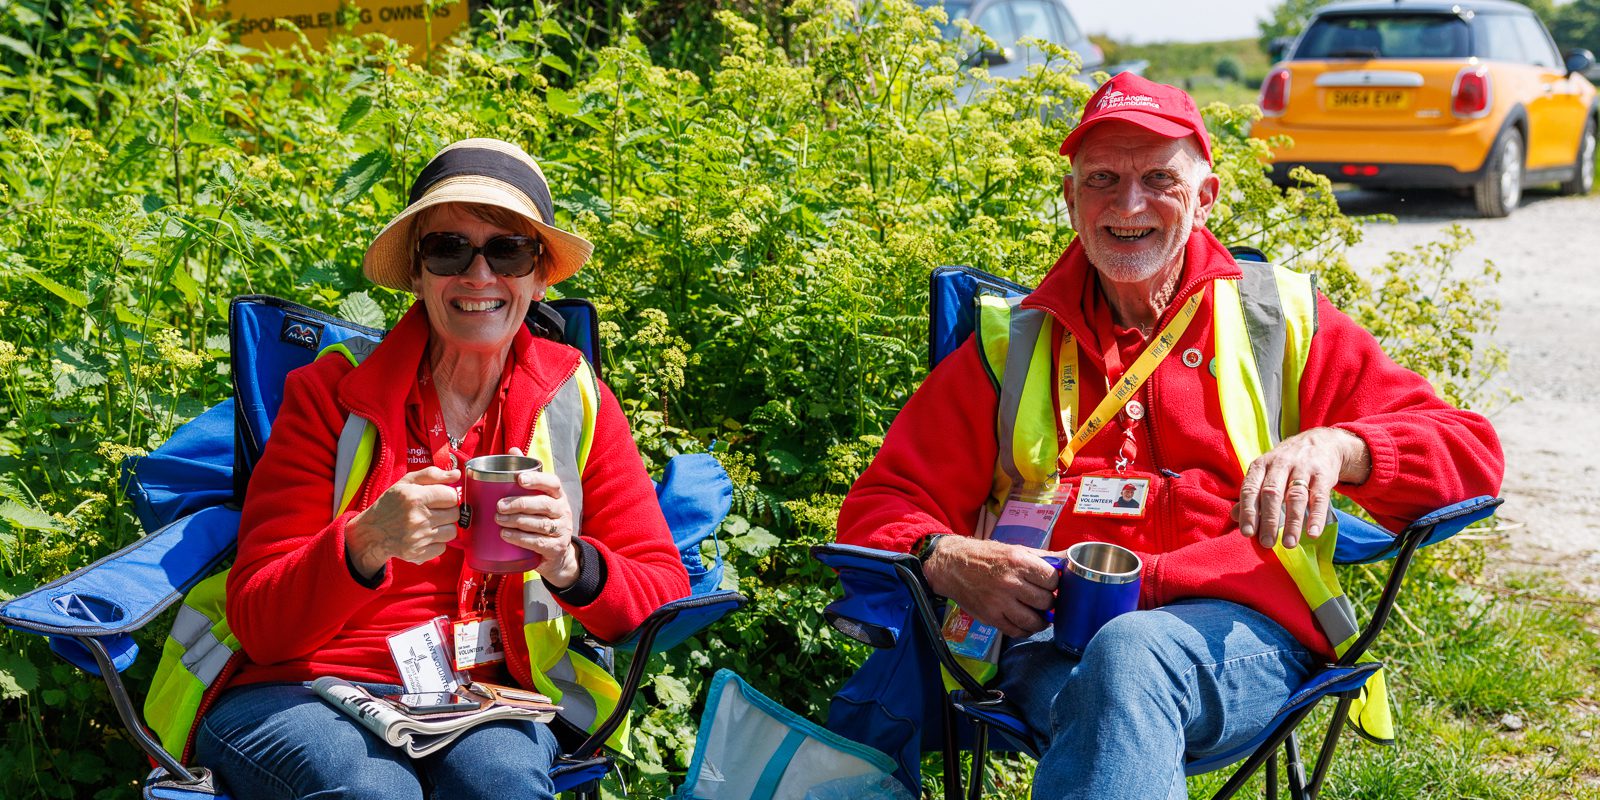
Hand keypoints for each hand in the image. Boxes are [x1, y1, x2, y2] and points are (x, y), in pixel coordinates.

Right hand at [345, 466, 461, 578]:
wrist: (371, 532)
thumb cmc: (390, 504)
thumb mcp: (405, 483)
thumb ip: (432, 474)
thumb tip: (456, 475)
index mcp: (415, 497)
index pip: (451, 496)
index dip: (448, 496)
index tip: (440, 498)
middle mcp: (417, 518)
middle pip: (455, 514)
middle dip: (448, 511)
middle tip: (435, 511)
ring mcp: (418, 538)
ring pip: (452, 532)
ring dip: (444, 527)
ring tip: (430, 524)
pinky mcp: (417, 553)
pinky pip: (442, 548)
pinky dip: (436, 543)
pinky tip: (425, 536)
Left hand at [496, 447, 579, 588]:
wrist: (558, 553)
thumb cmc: (542, 519)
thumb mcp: (538, 498)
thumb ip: (526, 474)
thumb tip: (512, 450)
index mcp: (558, 495)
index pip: (552, 483)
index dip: (537, 479)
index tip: (519, 479)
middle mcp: (563, 511)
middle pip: (544, 504)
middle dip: (520, 503)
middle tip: (499, 506)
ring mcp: (561, 530)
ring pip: (540, 524)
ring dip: (517, 521)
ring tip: (498, 520)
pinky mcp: (556, 548)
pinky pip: (538, 542)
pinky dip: (520, 538)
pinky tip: (505, 535)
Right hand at [922, 536, 1058, 637]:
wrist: (952, 566)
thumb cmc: (986, 556)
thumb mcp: (1016, 550)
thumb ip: (1044, 557)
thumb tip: (1069, 559)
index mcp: (1018, 562)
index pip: (1052, 580)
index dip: (1054, 584)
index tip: (1050, 585)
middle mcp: (1009, 582)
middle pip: (1046, 601)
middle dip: (1049, 602)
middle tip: (1044, 599)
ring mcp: (999, 602)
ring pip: (1034, 621)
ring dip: (1041, 620)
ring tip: (1040, 615)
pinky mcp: (991, 617)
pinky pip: (1017, 631)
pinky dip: (1025, 630)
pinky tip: (1026, 623)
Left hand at [1232, 427, 1370, 549]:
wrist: (1320, 442)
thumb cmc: (1286, 465)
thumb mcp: (1265, 473)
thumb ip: (1251, 495)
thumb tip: (1234, 517)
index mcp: (1261, 465)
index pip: (1250, 489)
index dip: (1248, 511)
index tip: (1247, 533)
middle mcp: (1280, 464)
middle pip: (1272, 494)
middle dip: (1269, 520)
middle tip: (1267, 543)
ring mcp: (1303, 468)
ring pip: (1295, 497)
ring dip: (1292, 522)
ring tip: (1289, 544)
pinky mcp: (1323, 474)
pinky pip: (1319, 497)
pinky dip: (1316, 516)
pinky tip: (1312, 533)